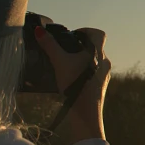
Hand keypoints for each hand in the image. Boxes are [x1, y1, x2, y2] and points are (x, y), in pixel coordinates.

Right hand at [34, 26, 110, 141]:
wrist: (85, 113)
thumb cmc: (75, 85)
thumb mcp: (60, 62)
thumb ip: (50, 46)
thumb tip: (39, 31)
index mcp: (99, 54)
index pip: (99, 34)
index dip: (86, 31)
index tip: (73, 35)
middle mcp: (105, 63)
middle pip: (95, 47)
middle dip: (80, 45)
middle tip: (65, 48)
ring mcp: (105, 76)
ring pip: (94, 61)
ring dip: (81, 58)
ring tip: (66, 62)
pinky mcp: (101, 86)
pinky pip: (94, 72)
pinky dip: (83, 70)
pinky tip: (70, 77)